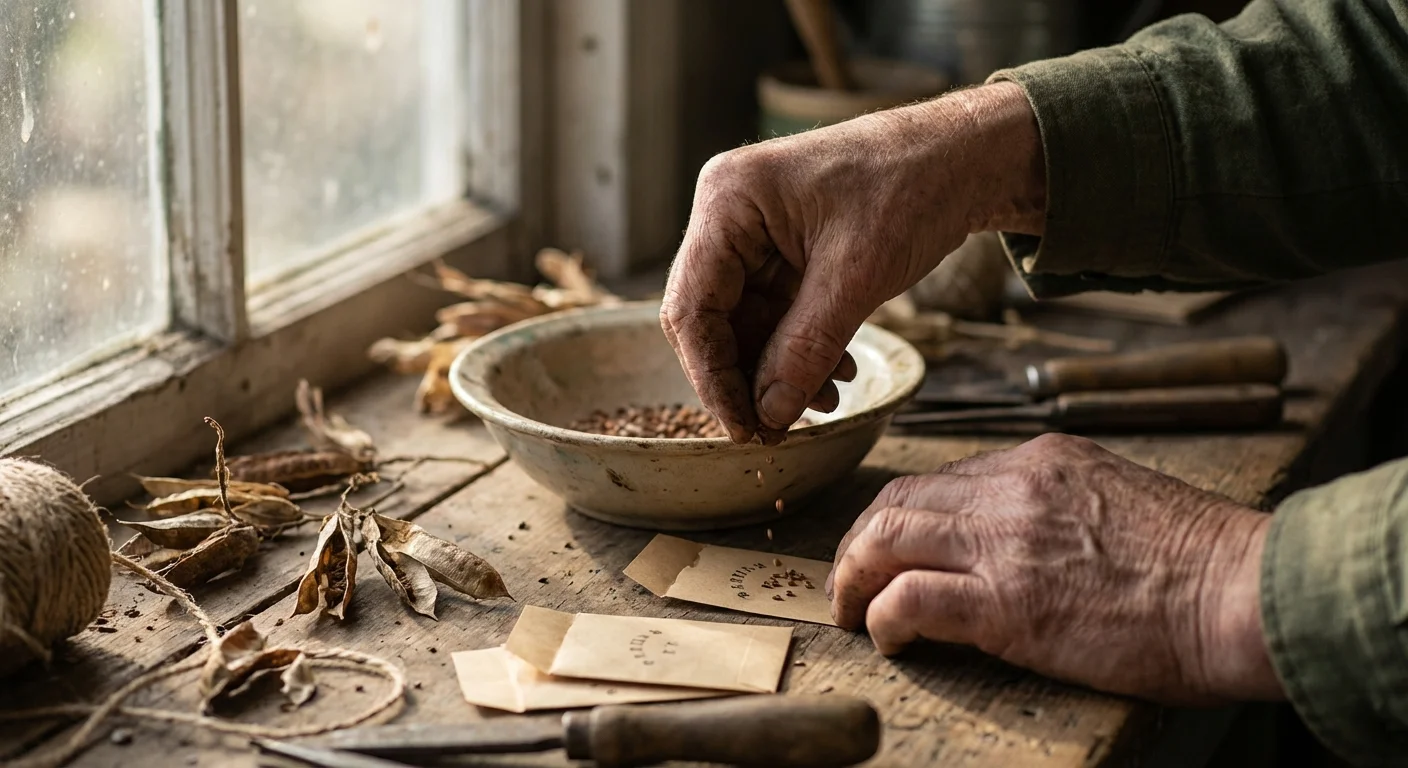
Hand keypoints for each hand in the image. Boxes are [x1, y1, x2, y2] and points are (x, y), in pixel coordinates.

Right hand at [660, 83, 1045, 443]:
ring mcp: (752, 232)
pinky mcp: (780, 249)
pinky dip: (798, 349)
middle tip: (775, 428)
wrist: (962, 157)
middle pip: (709, 317)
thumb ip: (805, 348)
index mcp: (728, 201)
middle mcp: (728, 214)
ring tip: (826, 401)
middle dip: (745, 377)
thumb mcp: (856, 277)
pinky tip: (833, 373)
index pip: (693, 306)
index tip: (743, 427)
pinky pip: (773, 312)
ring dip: (777, 369)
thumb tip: (769, 413)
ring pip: (743, 322)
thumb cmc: (912, 187)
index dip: (712, 375)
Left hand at [827, 434, 1284, 703]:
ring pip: (884, 540)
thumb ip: (1057, 505)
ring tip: (850, 612)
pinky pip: (907, 600)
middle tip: (847, 583)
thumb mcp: (1118, 498)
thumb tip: (1016, 535)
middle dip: (856, 545)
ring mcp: (1004, 542)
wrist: (1242, 592)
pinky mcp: (1004, 603)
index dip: (899, 519)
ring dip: (853, 579)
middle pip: (894, 502)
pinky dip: (882, 619)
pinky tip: (890, 640)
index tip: (888, 551)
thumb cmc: (1199, 562)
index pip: (938, 481)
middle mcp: (1011, 489)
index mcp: (1039, 461)